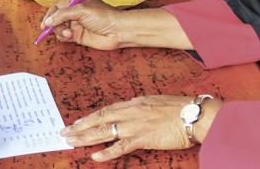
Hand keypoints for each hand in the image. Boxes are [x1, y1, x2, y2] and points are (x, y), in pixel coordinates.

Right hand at [41, 0, 124, 49]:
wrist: (117, 31)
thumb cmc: (103, 16)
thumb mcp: (81, 10)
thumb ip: (63, 15)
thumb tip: (48, 22)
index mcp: (76, 1)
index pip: (57, 6)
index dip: (50, 14)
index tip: (45, 23)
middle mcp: (74, 13)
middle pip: (56, 18)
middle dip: (54, 24)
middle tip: (54, 29)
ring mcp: (76, 25)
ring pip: (59, 28)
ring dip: (59, 31)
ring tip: (68, 33)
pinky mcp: (78, 36)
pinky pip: (64, 37)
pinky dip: (63, 37)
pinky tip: (69, 37)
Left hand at [63, 95, 221, 161]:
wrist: (195, 114)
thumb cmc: (181, 109)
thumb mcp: (158, 102)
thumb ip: (143, 107)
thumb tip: (134, 111)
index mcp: (135, 102)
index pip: (107, 109)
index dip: (90, 116)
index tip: (77, 121)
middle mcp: (132, 111)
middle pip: (100, 118)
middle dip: (80, 126)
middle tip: (64, 132)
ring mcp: (136, 125)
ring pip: (104, 130)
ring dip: (86, 137)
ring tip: (71, 142)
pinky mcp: (143, 138)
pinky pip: (121, 146)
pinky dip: (107, 152)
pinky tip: (94, 156)